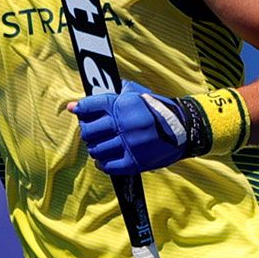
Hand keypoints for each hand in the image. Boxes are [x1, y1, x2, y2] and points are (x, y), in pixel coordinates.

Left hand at [71, 81, 209, 174]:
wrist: (184, 128)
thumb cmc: (158, 108)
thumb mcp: (138, 93)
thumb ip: (117, 92)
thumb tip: (95, 94)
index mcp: (122, 105)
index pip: (91, 106)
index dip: (80, 108)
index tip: (74, 109)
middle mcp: (123, 124)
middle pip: (89, 131)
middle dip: (87, 131)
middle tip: (91, 131)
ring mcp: (129, 144)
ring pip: (96, 149)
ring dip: (94, 148)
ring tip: (99, 145)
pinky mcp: (135, 161)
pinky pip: (109, 165)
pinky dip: (102, 164)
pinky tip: (102, 160)